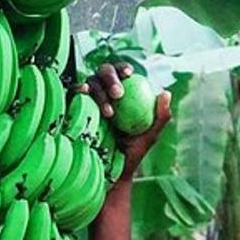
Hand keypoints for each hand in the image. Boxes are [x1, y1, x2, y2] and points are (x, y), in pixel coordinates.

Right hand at [81, 62, 170, 183]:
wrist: (110, 170)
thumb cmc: (132, 152)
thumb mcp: (149, 136)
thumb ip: (160, 116)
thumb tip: (165, 92)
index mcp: (122, 92)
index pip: (122, 73)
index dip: (123, 68)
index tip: (130, 74)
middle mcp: (103, 91)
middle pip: (104, 72)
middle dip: (111, 78)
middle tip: (118, 94)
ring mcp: (88, 99)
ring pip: (91, 82)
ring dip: (100, 93)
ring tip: (109, 113)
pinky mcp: (74, 107)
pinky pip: (74, 94)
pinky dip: (78, 90)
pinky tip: (84, 93)